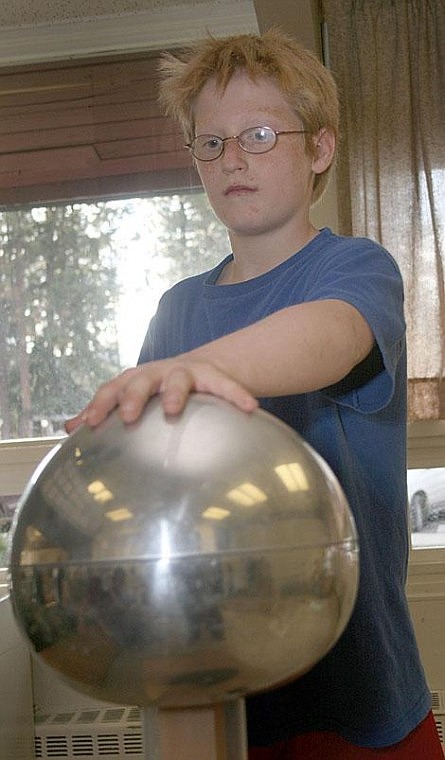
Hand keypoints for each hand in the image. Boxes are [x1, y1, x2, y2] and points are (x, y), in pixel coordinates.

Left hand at [64, 357, 257, 431]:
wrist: (204, 368)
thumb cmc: (160, 390)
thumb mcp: (133, 398)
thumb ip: (104, 412)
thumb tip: (68, 430)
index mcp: (136, 380)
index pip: (112, 389)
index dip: (100, 404)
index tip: (90, 424)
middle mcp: (159, 372)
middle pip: (141, 379)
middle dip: (134, 396)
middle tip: (130, 416)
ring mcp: (186, 372)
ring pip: (179, 378)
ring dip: (174, 393)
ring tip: (174, 409)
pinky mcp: (214, 376)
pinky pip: (226, 386)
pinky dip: (236, 395)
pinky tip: (250, 408)